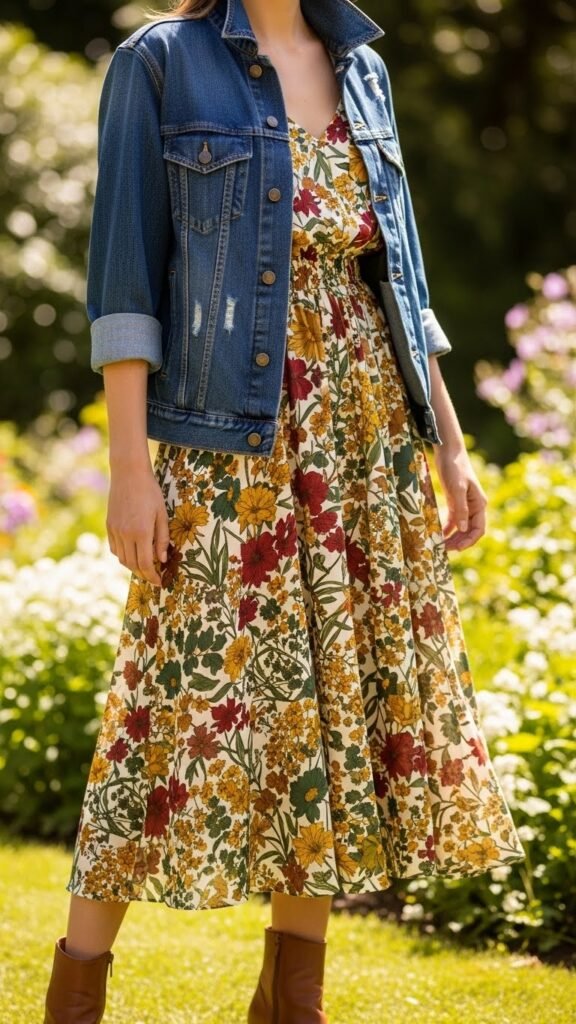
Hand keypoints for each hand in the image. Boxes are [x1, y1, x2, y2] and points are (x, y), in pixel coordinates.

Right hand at [106, 464, 169, 584]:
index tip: (159, 582)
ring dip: (132, 566)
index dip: (152, 577)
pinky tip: (132, 552)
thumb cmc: (150, 492)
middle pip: (132, 565)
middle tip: (153, 576)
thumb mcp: (162, 515)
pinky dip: (122, 555)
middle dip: (143, 574)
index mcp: (141, 532)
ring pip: (121, 558)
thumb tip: (162, 560)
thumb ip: (162, 539)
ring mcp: (114, 530)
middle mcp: (125, 534)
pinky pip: (114, 548)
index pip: (145, 564)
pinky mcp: (109, 526)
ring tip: (144, 566)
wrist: (129, 474)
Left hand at [433, 445, 487, 550]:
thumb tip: (464, 529)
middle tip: (444, 550)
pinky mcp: (455, 500)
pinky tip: (440, 535)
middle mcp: (474, 506)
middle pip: (470, 531)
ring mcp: (464, 504)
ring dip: (453, 537)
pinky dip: (448, 528)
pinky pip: (453, 519)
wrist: (448, 451)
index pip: (478, 529)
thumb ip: (461, 509)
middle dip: (459, 541)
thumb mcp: (457, 488)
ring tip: (441, 546)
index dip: (469, 541)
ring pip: (461, 527)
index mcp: (479, 504)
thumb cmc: (454, 467)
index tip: (457, 549)